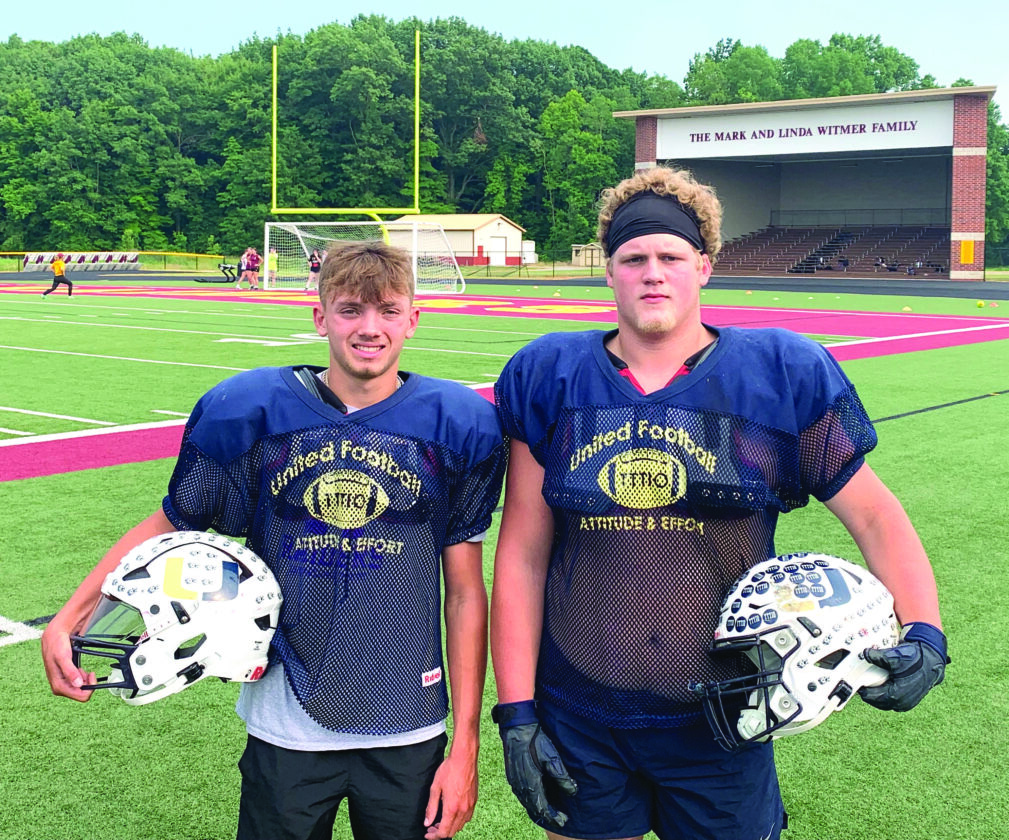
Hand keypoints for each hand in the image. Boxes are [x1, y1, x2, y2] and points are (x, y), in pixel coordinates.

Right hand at [41, 623, 93, 701]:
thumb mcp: (64, 657)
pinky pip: (77, 683)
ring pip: (79, 689)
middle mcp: (59, 687)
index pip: (80, 696)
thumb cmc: (57, 646)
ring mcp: (62, 684)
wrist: (53, 637)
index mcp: (58, 685)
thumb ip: (70, 671)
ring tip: (81, 668)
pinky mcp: (64, 679)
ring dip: (84, 679)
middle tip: (87, 671)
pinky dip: (82, 677)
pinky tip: (79, 669)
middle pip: (80, 694)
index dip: (90, 687)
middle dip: (87, 683)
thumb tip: (78, 684)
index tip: (92, 674)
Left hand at [424, 747, 477, 838]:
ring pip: (461, 825)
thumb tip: (427, 822)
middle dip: (441, 832)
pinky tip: (453, 812)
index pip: (444, 832)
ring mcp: (470, 805)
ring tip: (441, 820)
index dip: (434, 836)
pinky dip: (459, 820)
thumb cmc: (449, 769)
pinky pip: (467, 817)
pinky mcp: (474, 800)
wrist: (464, 757)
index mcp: (452, 808)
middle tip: (432, 826)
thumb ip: (431, 807)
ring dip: (451, 826)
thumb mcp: (435, 787)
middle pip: (453, 831)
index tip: (428, 833)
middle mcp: (463, 810)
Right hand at [492, 701, 577, 827]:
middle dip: (547, 815)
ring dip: (538, 809)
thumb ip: (561, 776)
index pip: (542, 807)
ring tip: (550, 811)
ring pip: (527, 802)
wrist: (516, 727)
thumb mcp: (552, 757)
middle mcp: (520, 786)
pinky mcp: (512, 776)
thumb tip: (572, 791)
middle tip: (560, 818)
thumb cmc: (535, 740)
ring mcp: (514, 781)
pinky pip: (522, 795)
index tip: (563, 820)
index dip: (553, 816)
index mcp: (531, 783)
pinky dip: (531, 801)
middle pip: (534, 808)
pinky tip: (537, 798)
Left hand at [859, 622, 948, 711]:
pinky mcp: (909, 701)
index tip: (854, 681)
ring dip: (877, 694)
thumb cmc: (915, 659)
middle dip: (868, 692)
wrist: (932, 660)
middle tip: (860, 681)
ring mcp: (906, 703)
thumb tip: (865, 654)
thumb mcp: (895, 656)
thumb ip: (878, 656)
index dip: (862, 689)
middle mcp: (901, 703)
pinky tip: (881, 685)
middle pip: (876, 701)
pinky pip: (891, 701)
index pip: (871, 697)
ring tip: (869, 682)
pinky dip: (885, 695)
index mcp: (896, 695)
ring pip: (884, 703)